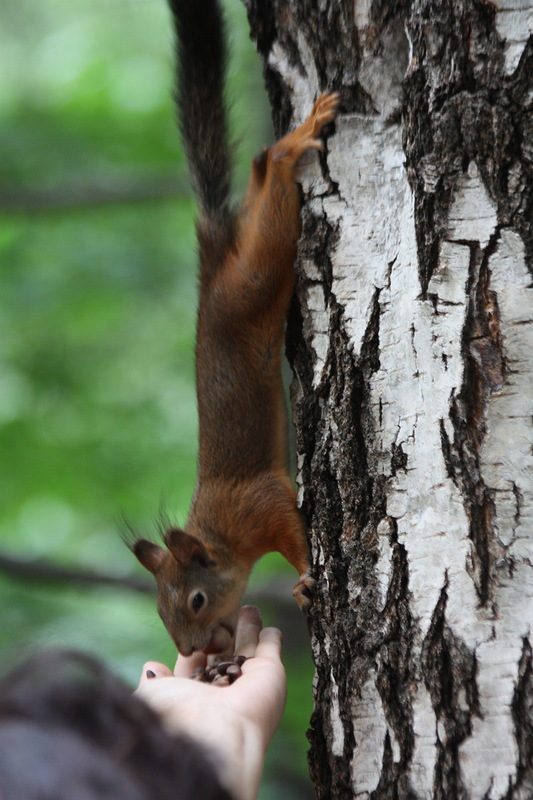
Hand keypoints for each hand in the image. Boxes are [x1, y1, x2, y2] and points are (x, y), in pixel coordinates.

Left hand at [135, 606, 285, 799]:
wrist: (214, 735)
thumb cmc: (177, 716)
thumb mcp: (152, 695)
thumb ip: (153, 680)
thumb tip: (151, 667)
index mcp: (193, 694)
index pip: (195, 662)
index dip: (195, 642)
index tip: (195, 621)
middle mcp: (221, 688)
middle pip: (223, 652)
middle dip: (223, 631)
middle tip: (223, 608)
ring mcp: (247, 680)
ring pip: (248, 648)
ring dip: (248, 628)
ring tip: (247, 607)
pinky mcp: (270, 672)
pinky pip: (271, 648)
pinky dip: (271, 637)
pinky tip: (269, 627)